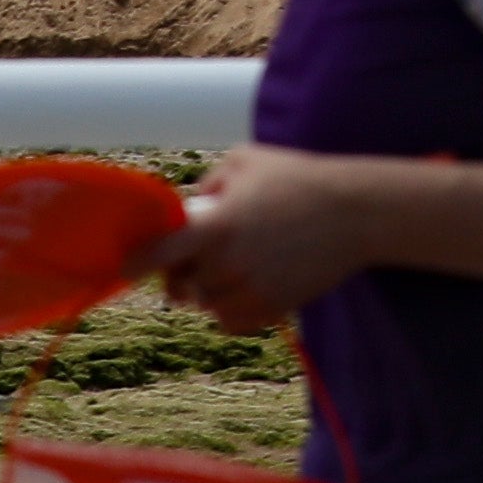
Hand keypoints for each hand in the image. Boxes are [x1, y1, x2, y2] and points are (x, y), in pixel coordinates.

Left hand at [145, 147, 375, 330]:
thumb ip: (208, 183)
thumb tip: (188, 208)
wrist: (356, 212)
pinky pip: (231, 321)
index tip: (126, 268)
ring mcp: (250, 289)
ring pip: (206, 305)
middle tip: (199, 260)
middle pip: (182, 284)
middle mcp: (228, 263)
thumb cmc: (300, 178)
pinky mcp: (272, 307)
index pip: (158, 255)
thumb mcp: (247, 161)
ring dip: (212, 291)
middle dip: (185, 273)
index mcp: (216, 226)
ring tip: (238, 267)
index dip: (137, 263)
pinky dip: (231, 310)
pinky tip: (247, 287)